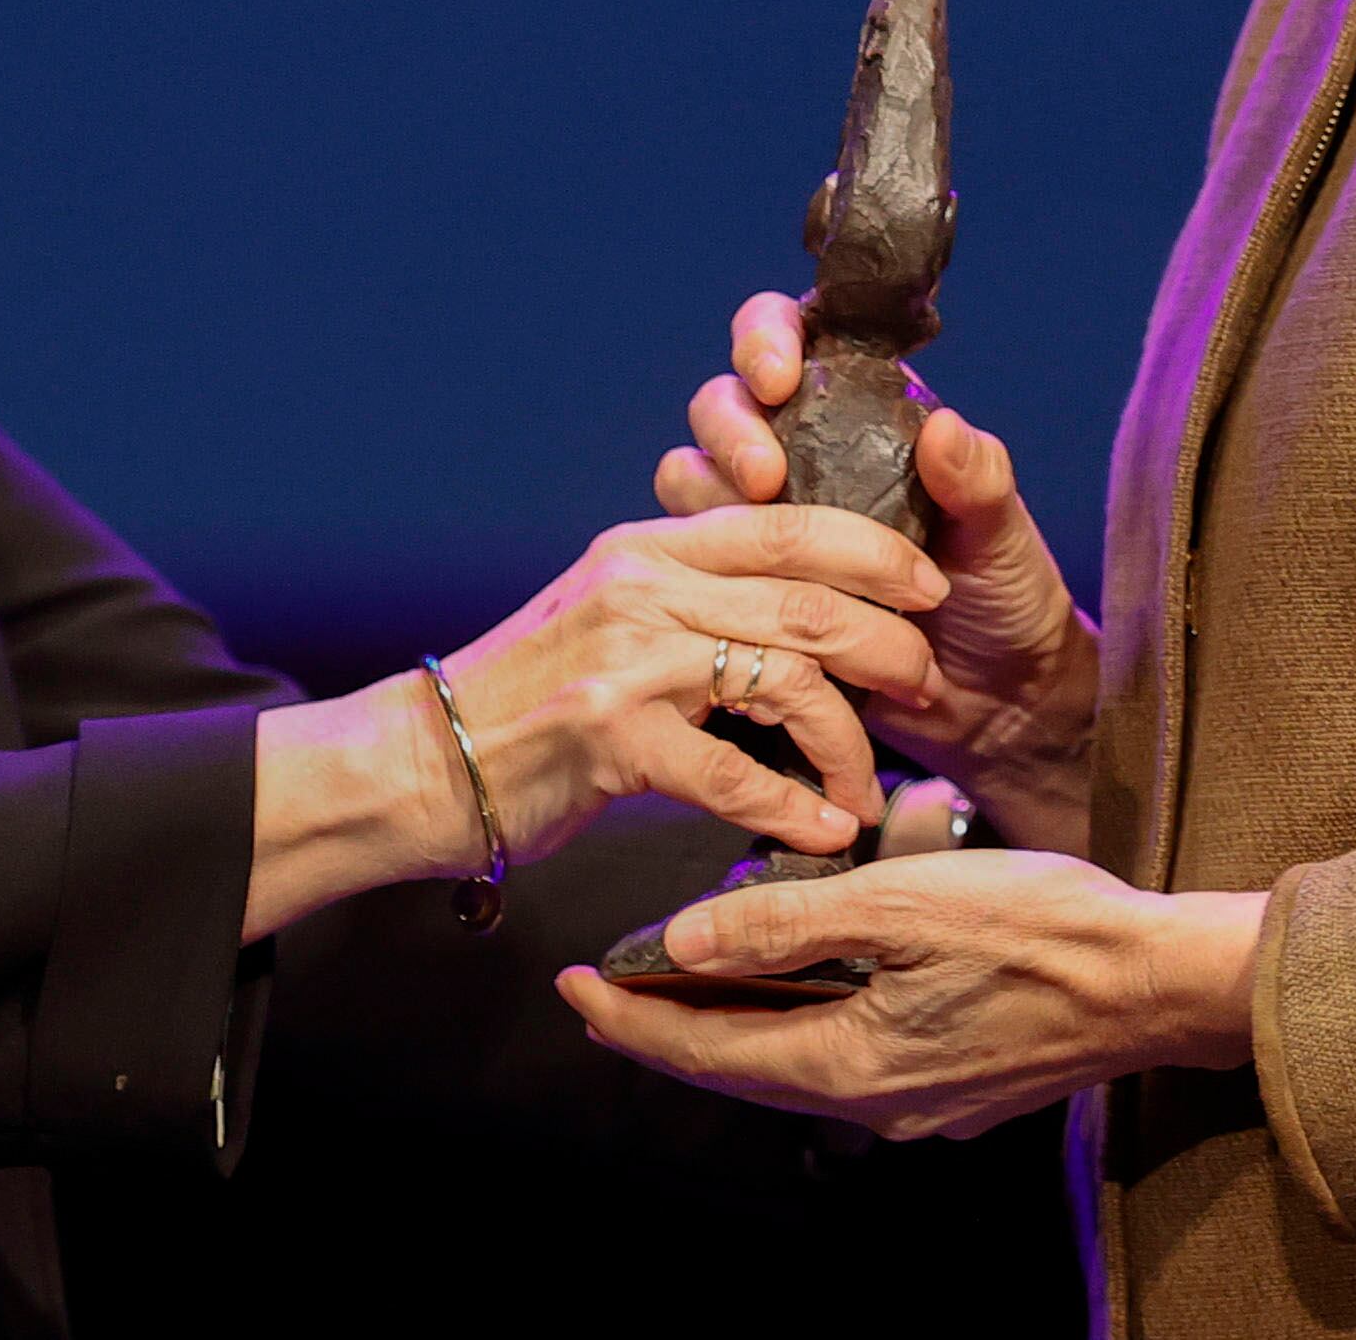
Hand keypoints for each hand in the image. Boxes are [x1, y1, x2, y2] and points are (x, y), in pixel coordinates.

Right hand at [247, 504, 946, 942]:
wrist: (425, 762)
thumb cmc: (531, 702)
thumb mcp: (611, 617)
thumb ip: (692, 600)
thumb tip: (802, 611)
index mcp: (650, 548)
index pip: (788, 522)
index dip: (874, 549)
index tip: (930, 586)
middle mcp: (643, 586)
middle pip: (807, 597)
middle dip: (888, 644)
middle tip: (928, 686)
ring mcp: (627, 660)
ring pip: (787, 680)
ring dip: (849, 742)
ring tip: (870, 787)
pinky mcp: (613, 738)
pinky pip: (734, 774)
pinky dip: (792, 809)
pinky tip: (822, 833)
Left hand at [556, 853, 1265, 1141]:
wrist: (1158, 981)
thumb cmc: (1042, 928)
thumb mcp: (900, 902)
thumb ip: (785, 922)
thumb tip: (682, 939)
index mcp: (848, 1064)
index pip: (704, 1051)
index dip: (630, 1017)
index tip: (571, 987)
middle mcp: (874, 1105)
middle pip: (738, 1069)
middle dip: (667, 1026)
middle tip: (605, 986)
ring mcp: (919, 1105)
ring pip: (791, 1065)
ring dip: (733, 1023)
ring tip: (683, 975)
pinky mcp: (954, 1087)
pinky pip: (845, 1059)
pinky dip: (797, 1022)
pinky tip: (794, 981)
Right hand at [659, 294, 1099, 849]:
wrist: (995, 709)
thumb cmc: (1008, 602)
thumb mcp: (1000, 537)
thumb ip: (978, 479)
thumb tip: (944, 426)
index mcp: (860, 415)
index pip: (791, 337)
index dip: (767, 337)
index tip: (779, 378)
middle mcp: (803, 456)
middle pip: (724, 404)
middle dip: (729, 428)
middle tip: (763, 480)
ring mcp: (767, 527)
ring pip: (691, 479)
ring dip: (709, 501)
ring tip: (760, 546)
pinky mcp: (745, 594)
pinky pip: (696, 566)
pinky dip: (710, 576)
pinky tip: (745, 604)